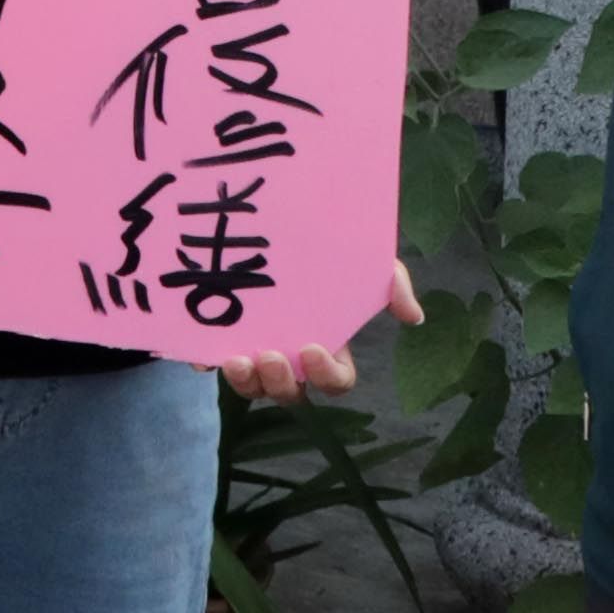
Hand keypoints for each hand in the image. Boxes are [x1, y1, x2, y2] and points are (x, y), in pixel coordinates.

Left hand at [219, 259, 430, 404]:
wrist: (279, 220)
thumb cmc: (329, 250)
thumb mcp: (366, 261)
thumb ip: (392, 285)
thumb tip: (414, 318)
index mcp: (329, 346)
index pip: (336, 382)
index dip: (327, 376)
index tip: (313, 349)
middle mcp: (293, 356)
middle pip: (289, 392)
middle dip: (279, 383)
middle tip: (269, 356)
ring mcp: (257, 348)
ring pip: (252, 385)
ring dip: (245, 382)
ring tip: (235, 360)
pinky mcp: (223, 336)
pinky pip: (212, 360)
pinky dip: (206, 362)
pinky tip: (199, 355)